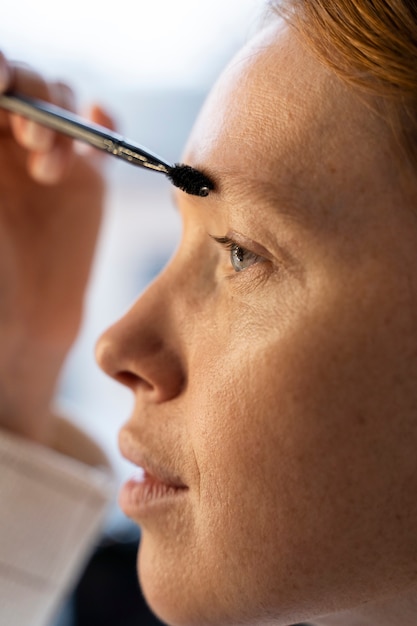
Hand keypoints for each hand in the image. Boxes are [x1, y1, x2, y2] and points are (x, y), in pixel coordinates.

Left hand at [0, 51, 110, 442]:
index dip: (1, 72)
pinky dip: (101, 120)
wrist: (20, 329)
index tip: (1, 85)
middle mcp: (7, 145)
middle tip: (30, 141)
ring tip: (50, 168)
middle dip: (32, 102)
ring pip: (61, 102)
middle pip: (27, 84)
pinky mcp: (85, 181)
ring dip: (61, 118)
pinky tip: (98, 122)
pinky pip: (99, 132)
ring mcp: (47, 161)